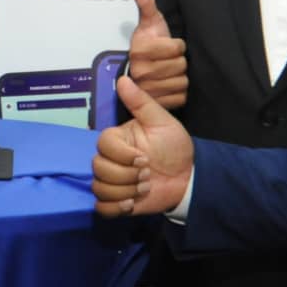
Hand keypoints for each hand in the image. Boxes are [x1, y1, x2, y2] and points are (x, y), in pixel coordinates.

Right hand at [92, 76, 193, 215]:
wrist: (187, 177)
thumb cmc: (174, 147)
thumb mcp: (161, 121)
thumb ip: (141, 102)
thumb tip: (123, 79)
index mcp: (118, 140)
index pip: (103, 145)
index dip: (122, 155)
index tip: (144, 158)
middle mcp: (111, 159)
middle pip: (99, 168)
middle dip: (127, 175)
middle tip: (148, 174)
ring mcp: (112, 181)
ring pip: (100, 188)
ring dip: (126, 191)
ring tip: (146, 187)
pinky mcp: (116, 202)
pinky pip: (101, 208)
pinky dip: (115, 208)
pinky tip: (133, 203)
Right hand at [125, 0, 187, 108]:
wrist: (143, 72)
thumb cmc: (150, 42)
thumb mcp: (149, 20)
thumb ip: (144, 0)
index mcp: (139, 51)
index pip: (177, 48)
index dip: (175, 44)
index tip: (165, 45)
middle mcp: (140, 73)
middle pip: (180, 65)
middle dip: (177, 60)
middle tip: (166, 60)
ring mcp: (148, 91)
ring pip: (182, 80)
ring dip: (178, 76)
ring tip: (167, 73)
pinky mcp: (157, 105)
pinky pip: (181, 96)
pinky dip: (178, 92)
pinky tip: (168, 86)